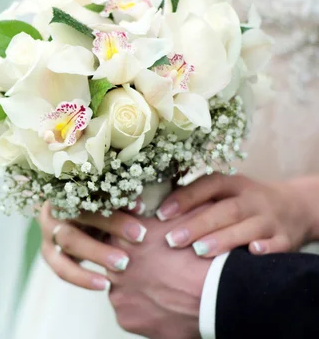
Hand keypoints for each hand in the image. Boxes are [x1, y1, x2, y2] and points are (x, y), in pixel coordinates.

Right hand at [37, 200, 147, 290]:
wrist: (72, 223)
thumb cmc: (97, 210)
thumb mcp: (106, 205)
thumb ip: (120, 204)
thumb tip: (139, 206)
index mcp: (69, 190)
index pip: (91, 191)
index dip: (115, 198)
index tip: (141, 208)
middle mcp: (54, 208)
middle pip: (80, 213)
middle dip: (110, 224)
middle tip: (138, 236)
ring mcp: (48, 232)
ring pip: (68, 242)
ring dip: (97, 253)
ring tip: (123, 264)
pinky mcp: (48, 254)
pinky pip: (62, 269)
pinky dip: (83, 278)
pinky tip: (105, 284)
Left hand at [107, 214, 211, 338]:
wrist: (217, 292)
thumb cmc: (202, 251)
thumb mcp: (183, 217)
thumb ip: (161, 207)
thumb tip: (151, 201)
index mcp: (120, 237)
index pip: (115, 236)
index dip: (131, 240)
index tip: (146, 246)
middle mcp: (112, 265)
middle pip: (115, 262)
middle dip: (132, 265)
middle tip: (156, 268)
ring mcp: (117, 294)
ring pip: (122, 289)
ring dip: (137, 288)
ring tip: (163, 288)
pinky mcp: (125, 318)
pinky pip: (131, 312)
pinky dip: (144, 310)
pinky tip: (163, 305)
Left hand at [157, 173, 313, 256]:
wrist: (294, 208)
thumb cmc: (241, 203)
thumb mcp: (222, 193)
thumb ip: (193, 197)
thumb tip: (145, 206)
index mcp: (232, 184)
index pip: (207, 186)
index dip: (184, 198)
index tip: (159, 214)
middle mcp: (251, 199)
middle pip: (225, 210)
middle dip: (197, 225)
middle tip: (172, 240)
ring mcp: (269, 218)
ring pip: (247, 227)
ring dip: (223, 239)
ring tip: (199, 251)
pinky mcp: (285, 238)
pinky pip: (276, 244)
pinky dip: (265, 249)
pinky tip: (251, 253)